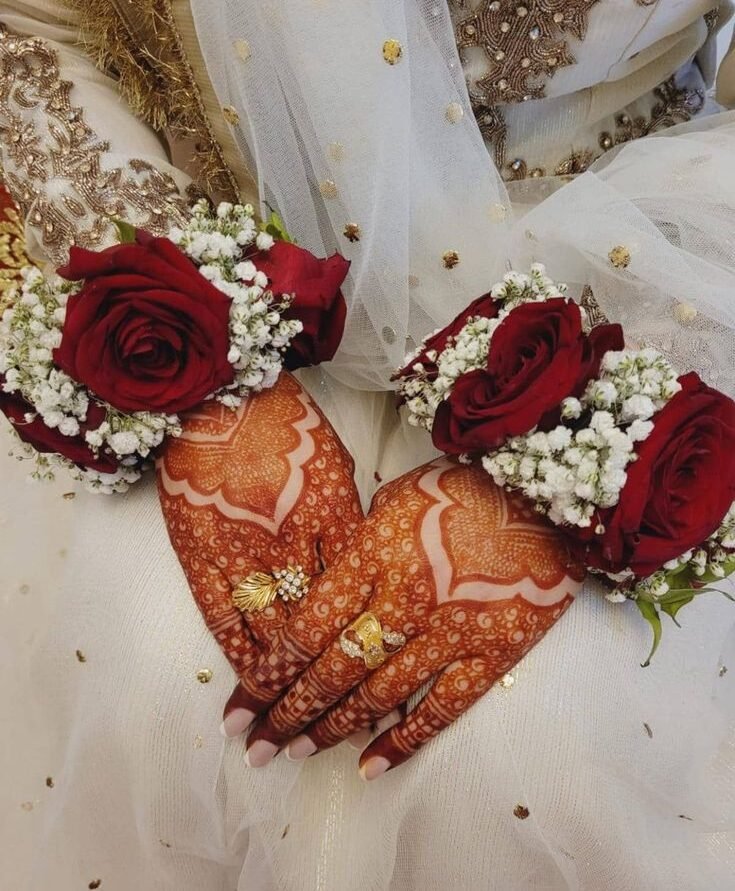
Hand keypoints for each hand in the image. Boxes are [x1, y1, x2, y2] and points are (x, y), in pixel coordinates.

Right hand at [156, 372, 362, 705]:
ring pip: (269, 637)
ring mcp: (245, 550)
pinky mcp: (200, 552)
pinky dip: (237, 657)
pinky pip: (223, 618)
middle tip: (326, 740)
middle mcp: (296, 543)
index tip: (376, 702)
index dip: (366, 658)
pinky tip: (247, 689)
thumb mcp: (340, 470)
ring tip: (279, 736)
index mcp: (338, 518)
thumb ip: (355, 530)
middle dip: (322, 693)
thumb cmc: (290, 427)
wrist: (219, 393)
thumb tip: (370, 584)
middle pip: (318, 634)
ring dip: (276, 692)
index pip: (359, 604)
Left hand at [225, 457, 584, 775]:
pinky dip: (404, 743)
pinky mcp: (491, 653)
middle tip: (256, 747)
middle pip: (331, 669)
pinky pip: (442, 709)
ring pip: (376, 696)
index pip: (306, 629)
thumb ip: (357, 548)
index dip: (268, 673)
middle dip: (287, 713)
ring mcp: (448, 631)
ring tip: (295, 753)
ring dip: (331, 729)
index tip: (241, 703)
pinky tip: (371, 767)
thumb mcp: (394, 499)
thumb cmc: (463, 486)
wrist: (547, 492)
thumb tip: (325, 589)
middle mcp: (401, 600)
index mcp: (372, 557)